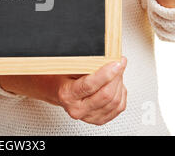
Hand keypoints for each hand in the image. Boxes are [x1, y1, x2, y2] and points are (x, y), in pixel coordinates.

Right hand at [0, 57, 126, 125]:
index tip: (116, 63)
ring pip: (115, 101)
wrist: (54, 91)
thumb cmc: (60, 77)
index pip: (90, 86)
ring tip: (116, 72)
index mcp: (67, 95)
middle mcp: (77, 109)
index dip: (106, 73)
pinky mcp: (99, 119)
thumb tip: (104, 55)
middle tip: (119, 62)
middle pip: (106, 95)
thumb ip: (85, 63)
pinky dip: (121, 93)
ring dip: (119, 83)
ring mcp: (89, 117)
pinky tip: (114, 84)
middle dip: (116, 76)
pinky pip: (119, 107)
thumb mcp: (67, 66)